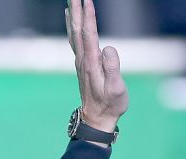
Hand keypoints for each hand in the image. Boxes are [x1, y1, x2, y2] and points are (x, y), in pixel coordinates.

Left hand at [66, 0, 128, 131]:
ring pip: (74, 32)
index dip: (88, 16)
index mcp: (92, 63)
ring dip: (72, 15)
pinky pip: (74, 39)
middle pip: (77, 29)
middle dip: (76, 10)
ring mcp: (81, 61)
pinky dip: (71, 26)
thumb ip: (112, 68)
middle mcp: (83, 59)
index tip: (87, 0)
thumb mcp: (116, 89)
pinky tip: (70, 19)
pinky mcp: (82, 64)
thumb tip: (108, 48)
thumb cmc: (110, 104)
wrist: (96, 119)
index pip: (89, 34)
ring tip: (70, 0)